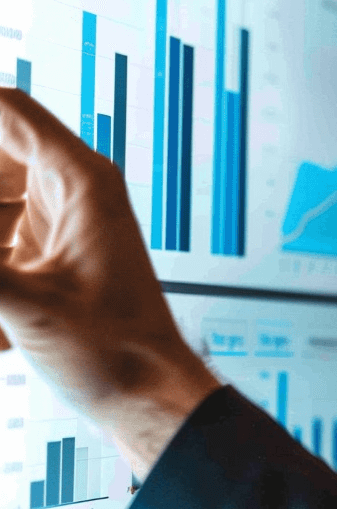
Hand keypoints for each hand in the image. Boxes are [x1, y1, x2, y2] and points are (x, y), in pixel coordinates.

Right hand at [0, 89, 220, 477]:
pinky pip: (4, 229)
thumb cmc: (110, 354)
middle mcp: (78, 188)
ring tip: (11, 278)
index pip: (4, 109)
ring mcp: (67, 219)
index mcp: (81, 180)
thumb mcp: (19, 303)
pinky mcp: (56, 250)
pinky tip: (3, 320)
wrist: (151, 399)